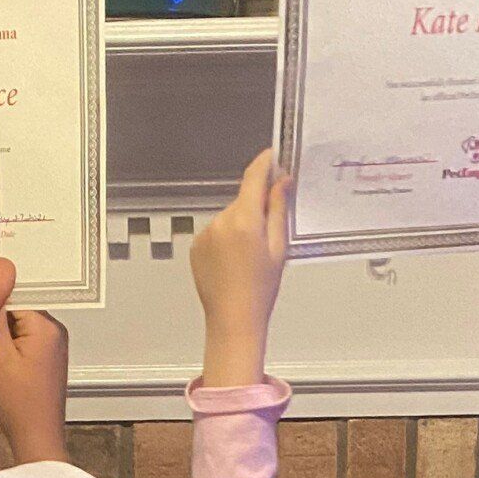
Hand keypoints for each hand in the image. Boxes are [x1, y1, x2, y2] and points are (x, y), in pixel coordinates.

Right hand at [0, 310, 68, 463]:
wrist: (37, 439)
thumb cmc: (19, 402)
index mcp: (46, 324)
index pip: (11, 296)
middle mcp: (55, 330)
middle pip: (16, 310)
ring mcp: (55, 345)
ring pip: (18, 327)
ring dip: (2, 340)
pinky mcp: (50, 360)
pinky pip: (25, 342)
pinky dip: (11, 351)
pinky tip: (5, 370)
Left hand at [190, 149, 292, 388]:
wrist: (233, 321)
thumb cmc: (259, 291)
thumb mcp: (279, 248)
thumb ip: (278, 209)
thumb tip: (281, 182)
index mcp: (245, 220)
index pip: (254, 176)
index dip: (265, 162)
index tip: (272, 156)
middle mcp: (222, 221)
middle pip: (243, 199)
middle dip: (256, 209)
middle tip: (268, 237)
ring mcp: (206, 233)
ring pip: (229, 217)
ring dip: (240, 227)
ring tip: (248, 259)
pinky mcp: (196, 245)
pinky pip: (216, 232)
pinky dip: (226, 240)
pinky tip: (233, 263)